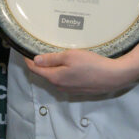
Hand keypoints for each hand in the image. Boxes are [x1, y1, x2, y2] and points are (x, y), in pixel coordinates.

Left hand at [24, 49, 138, 94]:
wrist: (114, 76)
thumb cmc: (92, 64)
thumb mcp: (70, 56)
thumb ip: (51, 59)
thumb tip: (35, 60)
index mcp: (55, 78)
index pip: (35, 69)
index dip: (27, 59)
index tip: (24, 49)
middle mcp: (60, 86)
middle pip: (44, 74)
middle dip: (39, 63)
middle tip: (37, 48)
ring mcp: (69, 90)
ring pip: (54, 77)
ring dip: (50, 67)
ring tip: (51, 54)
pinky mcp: (78, 90)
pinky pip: (64, 80)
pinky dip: (60, 72)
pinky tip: (66, 64)